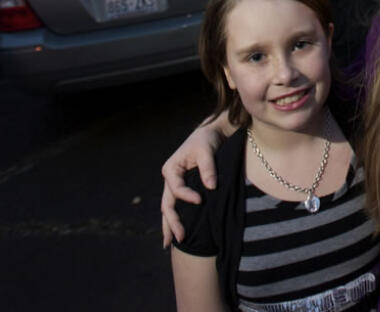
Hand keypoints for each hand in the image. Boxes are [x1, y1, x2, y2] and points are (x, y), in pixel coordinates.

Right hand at [161, 117, 229, 247]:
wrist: (211, 134)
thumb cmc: (207, 140)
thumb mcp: (207, 150)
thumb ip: (208, 168)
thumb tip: (211, 187)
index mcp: (172, 169)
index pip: (176, 188)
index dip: (186, 196)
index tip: (200, 201)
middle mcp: (170, 179)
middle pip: (168, 205)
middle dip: (172, 223)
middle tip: (182, 238)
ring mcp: (175, 186)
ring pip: (169, 209)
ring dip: (169, 226)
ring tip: (169, 245)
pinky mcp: (184, 189)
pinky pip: (177, 207)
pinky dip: (175, 220)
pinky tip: (176, 235)